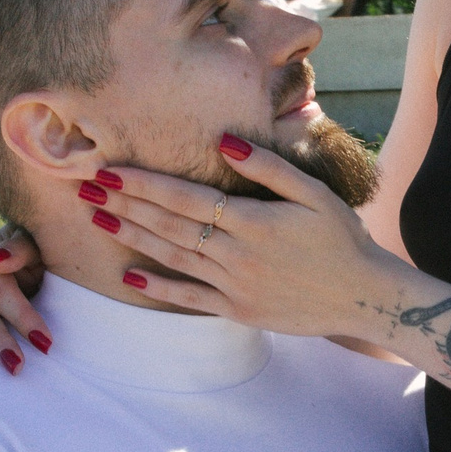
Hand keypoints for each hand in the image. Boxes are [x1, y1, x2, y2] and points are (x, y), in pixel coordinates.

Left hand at [75, 137, 388, 336]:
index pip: (185, 197)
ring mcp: (235, 286)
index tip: (110, 170)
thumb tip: (225, 141)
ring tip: (98, 221)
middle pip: (169, 225)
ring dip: (133, 238)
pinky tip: (129, 277)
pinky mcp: (238, 310)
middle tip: (86, 189)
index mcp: (253, 221)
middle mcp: (237, 254)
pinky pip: (190, 298)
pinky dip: (158, 288)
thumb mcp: (315, 193)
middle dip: (125, 205)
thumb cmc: (342, 239)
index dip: (144, 184)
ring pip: (173, 257)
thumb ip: (268, 167)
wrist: (365, 297)